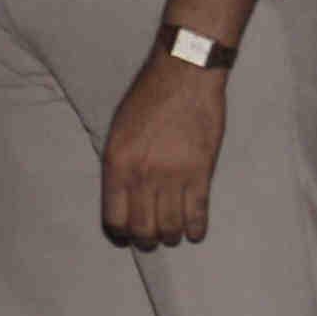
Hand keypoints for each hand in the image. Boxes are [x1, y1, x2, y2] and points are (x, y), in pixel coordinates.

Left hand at [98, 49, 230, 246]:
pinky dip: (196, 229)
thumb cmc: (148, 97)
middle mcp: (143, 175)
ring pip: (171, 227)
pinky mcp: (201, 173)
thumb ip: (119, 165)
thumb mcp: (118, 130)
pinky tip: (195, 231)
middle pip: (143, 229)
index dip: (121, 234)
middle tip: (152, 238)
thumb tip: (123, 197)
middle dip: (147, 240)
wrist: (184, 74)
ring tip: (173, 233)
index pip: (115, 218)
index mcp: (118, 164)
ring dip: (172, 236)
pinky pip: (198, 214)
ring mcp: (174, 176)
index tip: (126, 236)